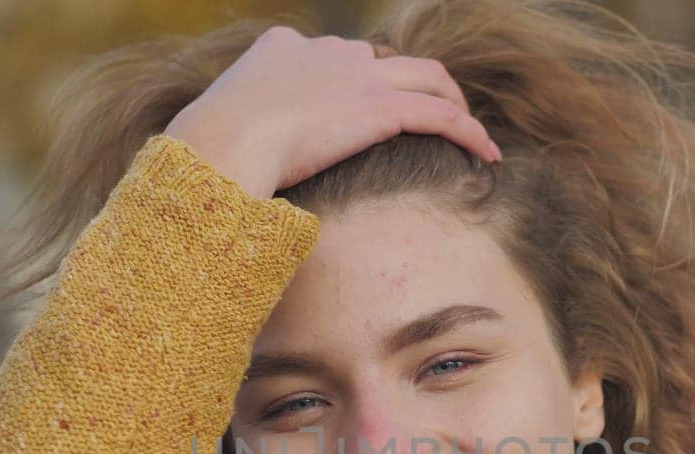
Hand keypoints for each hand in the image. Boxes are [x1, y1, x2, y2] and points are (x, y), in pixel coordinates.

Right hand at [164, 26, 500, 198]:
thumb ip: (240, 132)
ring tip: (471, 135)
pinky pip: (442, 115)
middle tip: (432, 117)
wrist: (223, 145)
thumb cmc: (208, 151)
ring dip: (454, 104)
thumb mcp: (217, 129)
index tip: (370, 109)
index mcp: (284, 48)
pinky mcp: (381, 108)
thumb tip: (234, 163)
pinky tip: (487, 154)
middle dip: (414, 86)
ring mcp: (357, 76)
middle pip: (389, 60)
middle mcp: (327, 52)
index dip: (362, 81)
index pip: (338, 57)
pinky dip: (469, 132)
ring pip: (428, 78)